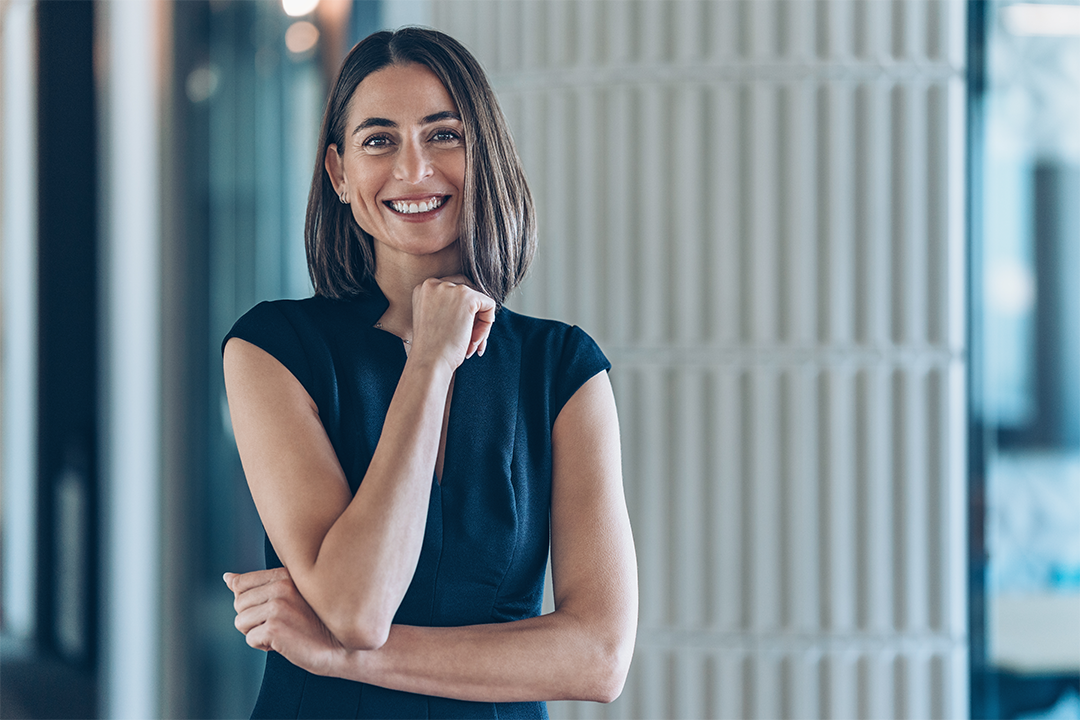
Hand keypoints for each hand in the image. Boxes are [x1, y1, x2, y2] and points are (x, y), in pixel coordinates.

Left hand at [224, 567, 348, 677]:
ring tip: (284, 632)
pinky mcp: (274, 627)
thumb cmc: (318, 622)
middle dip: (253, 619)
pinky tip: (286, 643)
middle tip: (282, 624)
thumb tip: (227, 578)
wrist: (345, 646)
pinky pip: (250, 639)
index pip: (241, 584)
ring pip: (241, 622)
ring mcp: (278, 606)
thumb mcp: (290, 596)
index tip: (274, 610)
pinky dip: (264, 646)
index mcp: (285, 574)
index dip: (251, 603)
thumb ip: (259, 585)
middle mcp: (281, 586)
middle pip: (238, 604)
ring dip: (257, 632)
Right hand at [409, 276, 495, 371]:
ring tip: (470, 345)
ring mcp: (451, 288)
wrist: (429, 362)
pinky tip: (475, 341)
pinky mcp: (467, 297)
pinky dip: (487, 325)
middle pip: (468, 291)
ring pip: (479, 300)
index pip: (453, 290)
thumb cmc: (432, 348)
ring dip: (479, 324)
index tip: (457, 333)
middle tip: (469, 340)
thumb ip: (448, 305)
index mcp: (423, 288)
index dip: (461, 312)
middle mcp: (434, 283)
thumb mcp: (434, 319)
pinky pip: (489, 305)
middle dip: (472, 316)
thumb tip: (477, 302)